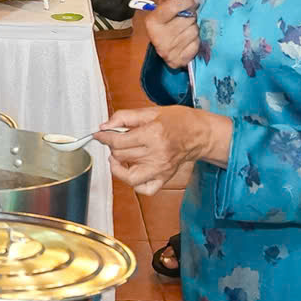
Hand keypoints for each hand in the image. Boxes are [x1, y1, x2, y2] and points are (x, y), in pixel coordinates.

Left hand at [100, 105, 223, 194]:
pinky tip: (132, 170)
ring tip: (120, 156)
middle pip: (120, 156)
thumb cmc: (179, 120)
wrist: (200, 133)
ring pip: (127, 175)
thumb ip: (125, 117)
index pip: (118, 141)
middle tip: (116, 139)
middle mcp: (156, 154)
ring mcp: (160, 169)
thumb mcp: (151, 112)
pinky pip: (144, 189)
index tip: (100, 135)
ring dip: (118, 165)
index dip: (104, 137)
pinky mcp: (164, 178)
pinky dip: (134, 183)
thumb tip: (105, 126)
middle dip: (113, 146)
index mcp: (153, 134)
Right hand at [144, 0, 200, 69]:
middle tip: (188, 18)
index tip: (193, 1)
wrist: (164, 50)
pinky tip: (189, 41)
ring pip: (194, 31)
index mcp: (152, 21)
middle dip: (191, 17)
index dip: (186, 2)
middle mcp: (158, 37)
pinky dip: (196, 42)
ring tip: (187, 29)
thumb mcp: (164, 9)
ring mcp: (168, 50)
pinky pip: (196, 45)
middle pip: (187, 19)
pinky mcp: (178, 60)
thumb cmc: (165, 25)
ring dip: (194, 29)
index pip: (173, 7)